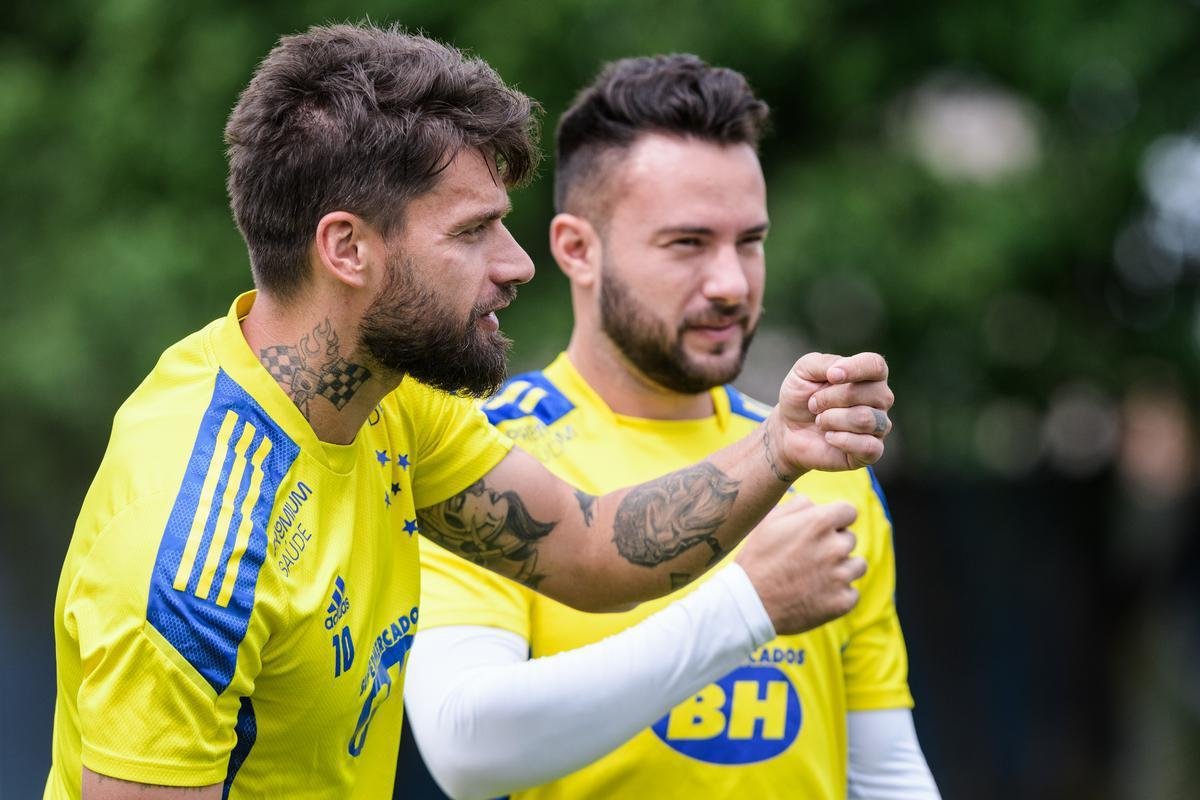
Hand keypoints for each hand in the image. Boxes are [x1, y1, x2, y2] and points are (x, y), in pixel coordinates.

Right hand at [735, 498, 864, 634]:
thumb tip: (815, 504)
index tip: (825, 530)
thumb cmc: (757, 559)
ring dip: (842, 569)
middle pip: (850, 539)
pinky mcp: (843, 602)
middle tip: (810, 558)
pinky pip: (852, 592)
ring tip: (816, 577)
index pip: (849, 511)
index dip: (836, 520)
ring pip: (857, 565)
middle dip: (834, 545)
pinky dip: (839, 594)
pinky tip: (817, 595)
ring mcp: (841, 576)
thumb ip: (798, 505)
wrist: (749, 603)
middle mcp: (835, 547)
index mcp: (819, 522)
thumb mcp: (770, 522)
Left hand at [769, 352, 892, 475]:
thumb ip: (823, 363)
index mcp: (868, 375)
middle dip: (831, 398)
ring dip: (832, 419)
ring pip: (865, 419)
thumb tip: (840, 370)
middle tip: (814, 404)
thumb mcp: (804, 371)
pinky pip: (869, 446)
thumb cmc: (801, 397)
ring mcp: (879, 426)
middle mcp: (880, 399)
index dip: (855, 368)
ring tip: (820, 420)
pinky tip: (829, 437)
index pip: (876, 365)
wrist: (789, 431)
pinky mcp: (872, 451)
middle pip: (870, 393)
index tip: (830, 375)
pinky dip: (841, 440)